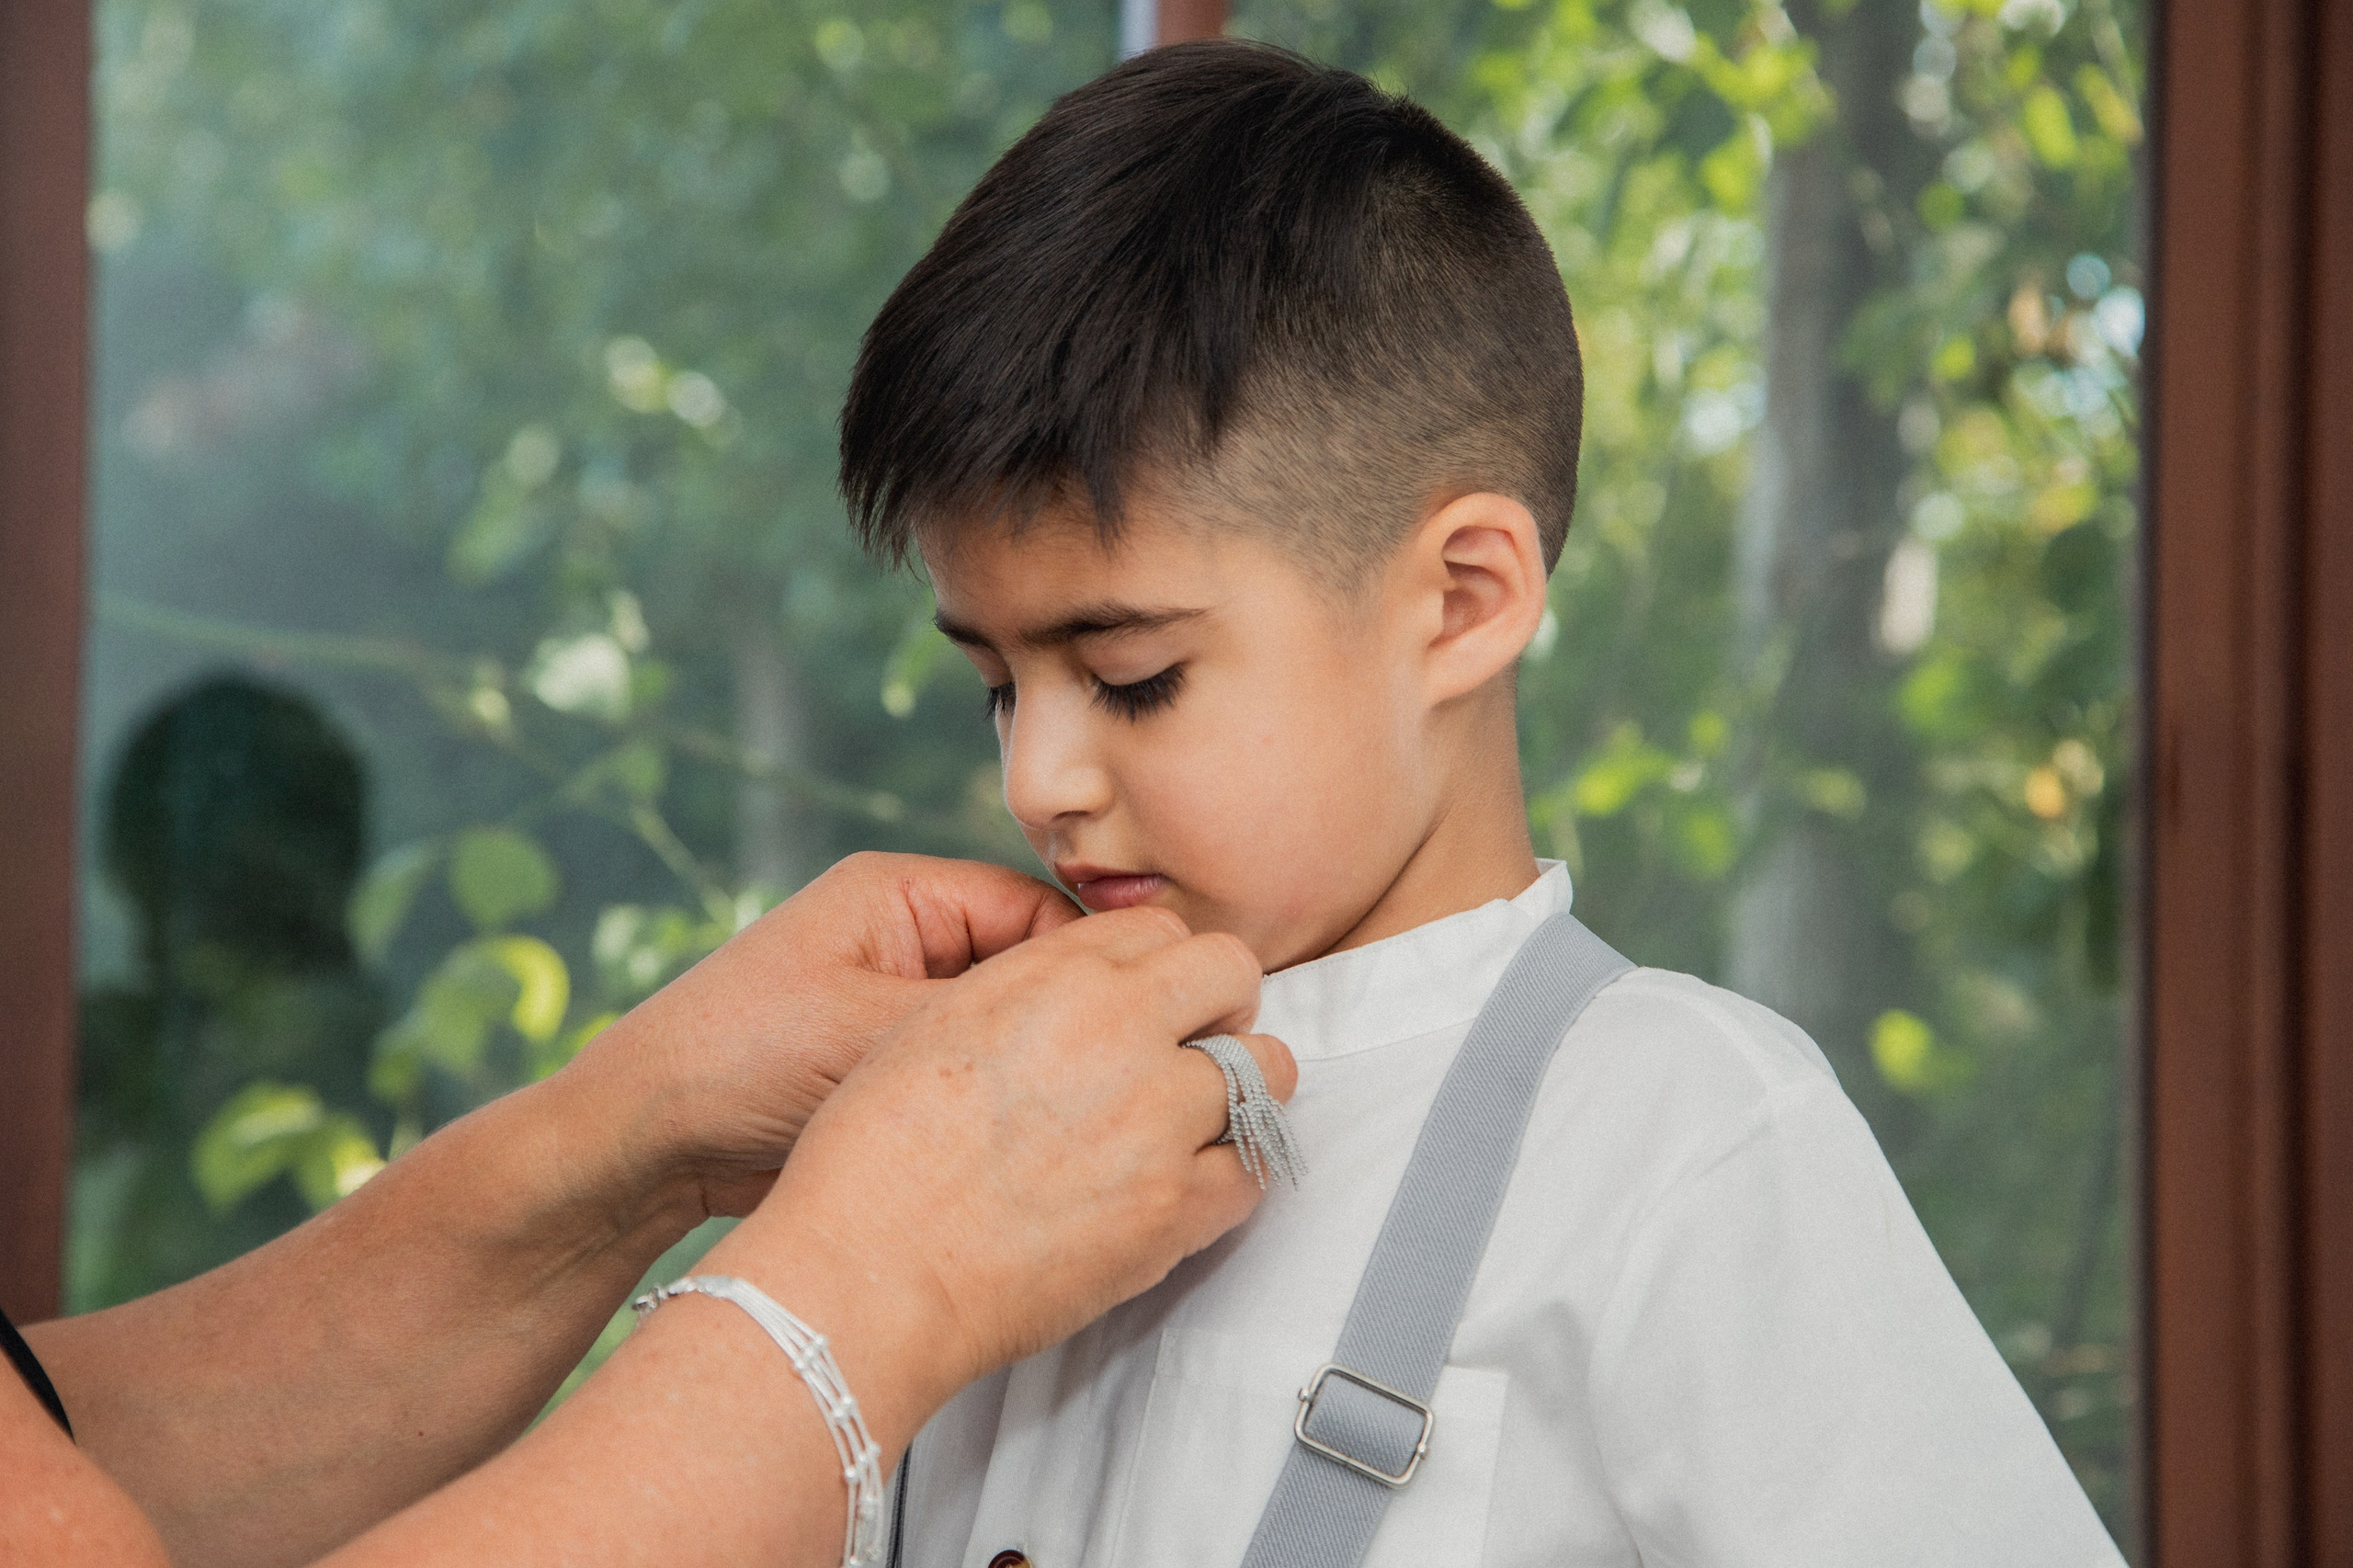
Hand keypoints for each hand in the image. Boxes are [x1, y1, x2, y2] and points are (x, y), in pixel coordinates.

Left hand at [560, 853, 1082, 1219]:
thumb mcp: (871, 1031)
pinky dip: (1002, 1107)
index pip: (1039, 911)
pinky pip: (972, 1077)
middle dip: (1073, 1022)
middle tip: (1130, 1075)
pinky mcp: (889, 1067)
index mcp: (900, 895)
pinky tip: (1036, 1145)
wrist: (642, 1145)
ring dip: (1036, 1070)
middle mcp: (906, 939)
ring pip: (1007, 1030)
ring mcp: (897, 1004)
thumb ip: (983, 1021)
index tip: (1148, 1021)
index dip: (1096, 969)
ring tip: (1086, 1115)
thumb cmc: (735, 1062)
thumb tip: (1097, 1025)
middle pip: (1032, 971)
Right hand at [697, 904, 1296, 1426]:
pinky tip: (1194, 1182)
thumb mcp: (930, 1025)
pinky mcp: (1175, 1205)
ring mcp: (1158, 1117)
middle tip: (1190, 1048)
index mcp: (1054, 976)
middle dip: (1218, 1004)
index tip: (1151, 1002)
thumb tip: (1077, 992)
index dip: (1158, 968)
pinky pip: (1256, 1166)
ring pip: (1266, 1067)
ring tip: (1198, 1120)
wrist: (868, 1271)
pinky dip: (1234, 1171)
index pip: (1160, 930)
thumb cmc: (874, 1158)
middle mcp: (1118, 1028)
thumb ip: (1021, 992)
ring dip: (1239, 1086)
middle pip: (1230, 972)